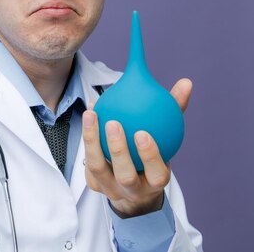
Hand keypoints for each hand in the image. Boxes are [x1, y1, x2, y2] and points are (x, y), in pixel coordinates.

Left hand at [82, 78, 192, 217]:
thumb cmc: (153, 155)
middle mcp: (133, 190)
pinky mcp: (94, 184)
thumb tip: (185, 82)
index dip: (150, 156)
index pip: (156, 173)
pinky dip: (86, 138)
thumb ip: (174, 111)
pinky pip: (86, 162)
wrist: (134, 188)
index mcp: (155, 181)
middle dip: (119, 149)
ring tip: (92, 113)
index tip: (142, 133)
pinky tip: (89, 113)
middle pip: (125, 174)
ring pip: (98, 168)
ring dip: (92, 140)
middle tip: (114, 122)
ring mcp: (111, 188)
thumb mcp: (166, 138)